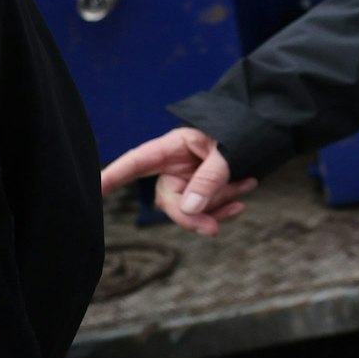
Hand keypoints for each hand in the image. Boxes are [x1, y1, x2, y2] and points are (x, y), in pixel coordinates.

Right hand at [100, 127, 259, 235]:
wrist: (264, 128)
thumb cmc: (241, 128)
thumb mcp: (227, 147)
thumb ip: (210, 177)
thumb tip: (190, 209)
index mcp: (172, 147)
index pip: (136, 162)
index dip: (113, 175)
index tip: (94, 188)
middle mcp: (174, 165)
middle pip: (168, 200)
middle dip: (189, 217)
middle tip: (212, 229)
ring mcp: (188, 178)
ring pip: (191, 208)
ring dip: (217, 206)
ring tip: (247, 184)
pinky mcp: (203, 188)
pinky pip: (207, 207)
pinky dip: (225, 205)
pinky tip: (246, 191)